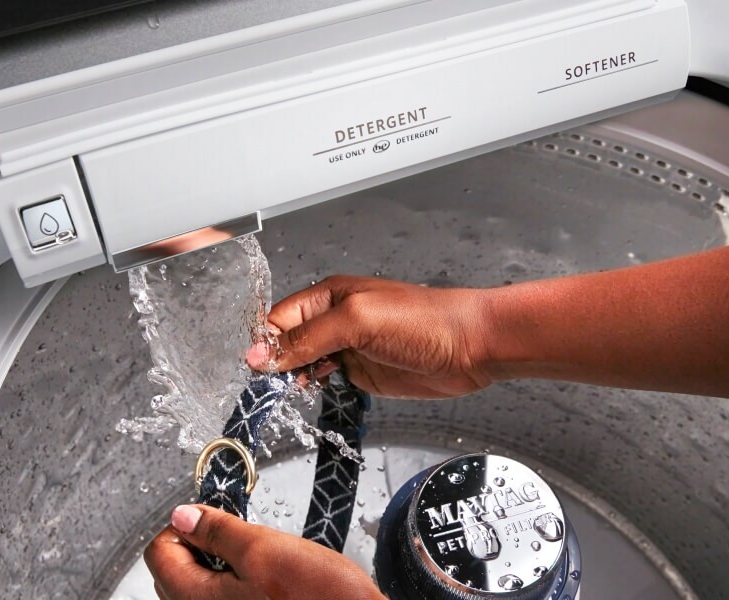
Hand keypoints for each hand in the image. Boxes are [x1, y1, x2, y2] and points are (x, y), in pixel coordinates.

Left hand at [144, 504, 383, 599]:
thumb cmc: (319, 596)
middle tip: (237, 535)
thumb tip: (182, 515)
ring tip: (254, 556)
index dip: (184, 524)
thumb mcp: (264, 549)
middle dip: (200, 543)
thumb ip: (217, 531)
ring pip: (197, 583)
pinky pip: (219, 597)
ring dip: (219, 561)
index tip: (211, 516)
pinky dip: (233, 579)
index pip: (157, 552)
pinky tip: (263, 576)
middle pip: (173, 570)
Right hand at [246, 276, 494, 398]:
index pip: (280, 318)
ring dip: (291, 375)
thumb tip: (260, 354)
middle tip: (269, 386)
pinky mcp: (361, 371)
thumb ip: (307, 338)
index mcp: (329, 296)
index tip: (258, 369)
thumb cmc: (421, 321)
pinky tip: (310, 390)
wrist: (469, 347)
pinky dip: (312, 385)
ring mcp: (348, 347)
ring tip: (288, 390)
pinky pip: (326, 378)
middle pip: (288, 341)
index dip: (266, 342)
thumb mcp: (356, 322)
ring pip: (303, 361)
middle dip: (274, 361)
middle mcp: (334, 320)